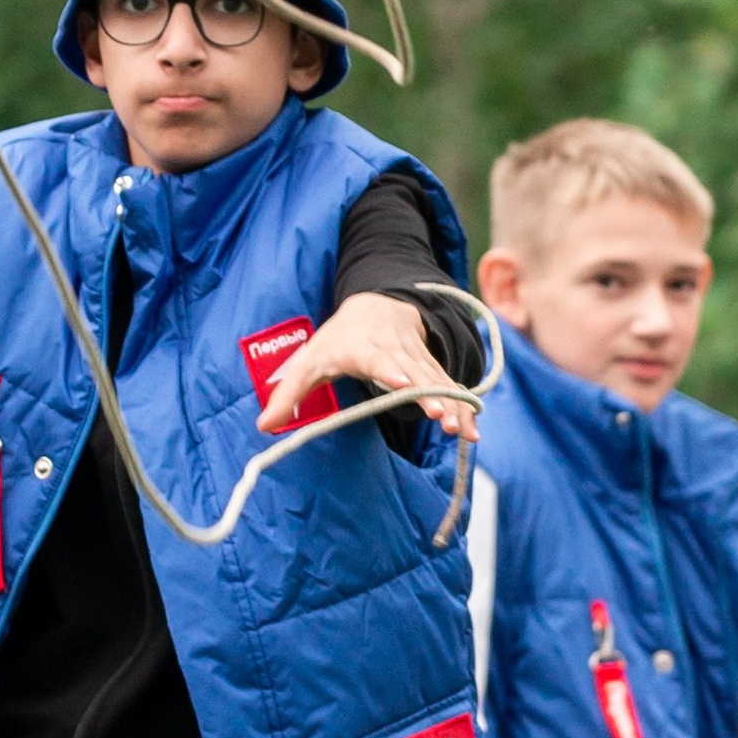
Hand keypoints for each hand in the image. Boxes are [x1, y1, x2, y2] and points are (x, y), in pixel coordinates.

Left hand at [255, 295, 475, 441]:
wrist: (375, 306)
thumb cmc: (336, 340)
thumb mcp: (306, 361)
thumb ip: (287, 394)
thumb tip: (264, 427)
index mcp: (361, 347)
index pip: (377, 358)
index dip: (390, 371)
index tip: (403, 385)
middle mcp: (394, 350)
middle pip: (414, 372)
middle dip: (430, 393)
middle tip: (441, 416)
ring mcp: (416, 357)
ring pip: (437, 380)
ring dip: (452, 404)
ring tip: (463, 431)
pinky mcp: (431, 366)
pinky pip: (449, 385)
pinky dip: (462, 405)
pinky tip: (473, 429)